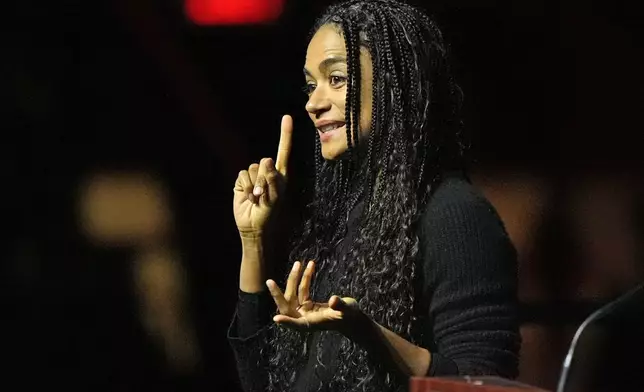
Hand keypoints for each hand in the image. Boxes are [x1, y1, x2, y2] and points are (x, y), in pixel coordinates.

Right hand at [233, 115, 292, 235]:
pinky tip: (249, 197)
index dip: (285, 134)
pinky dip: (246, 187)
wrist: (254, 226)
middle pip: (264, 161)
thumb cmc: (270, 214)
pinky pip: (242, 175)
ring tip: (258, 198)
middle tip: (265, 195)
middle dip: (264, 178)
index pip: (284, 150)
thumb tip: (266, 160)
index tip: (287, 117)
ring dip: (254, 185)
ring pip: (252, 168)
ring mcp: (254, 176)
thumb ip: (272, 178)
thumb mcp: (275, 197)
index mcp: (281, 173)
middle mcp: (268, 171)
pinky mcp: (242, 181)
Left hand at [266, 261, 359, 333]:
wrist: (350, 317)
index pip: (296, 324)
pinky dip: (305, 277)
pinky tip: (310, 265)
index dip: (287, 322)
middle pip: (288, 305)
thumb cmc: (349, 316)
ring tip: (299, 263)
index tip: (276, 318)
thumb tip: (334, 300)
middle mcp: (304, 318)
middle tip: (269, 281)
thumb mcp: (347, 310)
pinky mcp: (307, 304)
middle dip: (278, 293)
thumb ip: (339, 305)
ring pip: (294, 294)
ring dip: (296, 278)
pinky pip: (302, 289)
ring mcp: (304, 311)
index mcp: (311, 324)